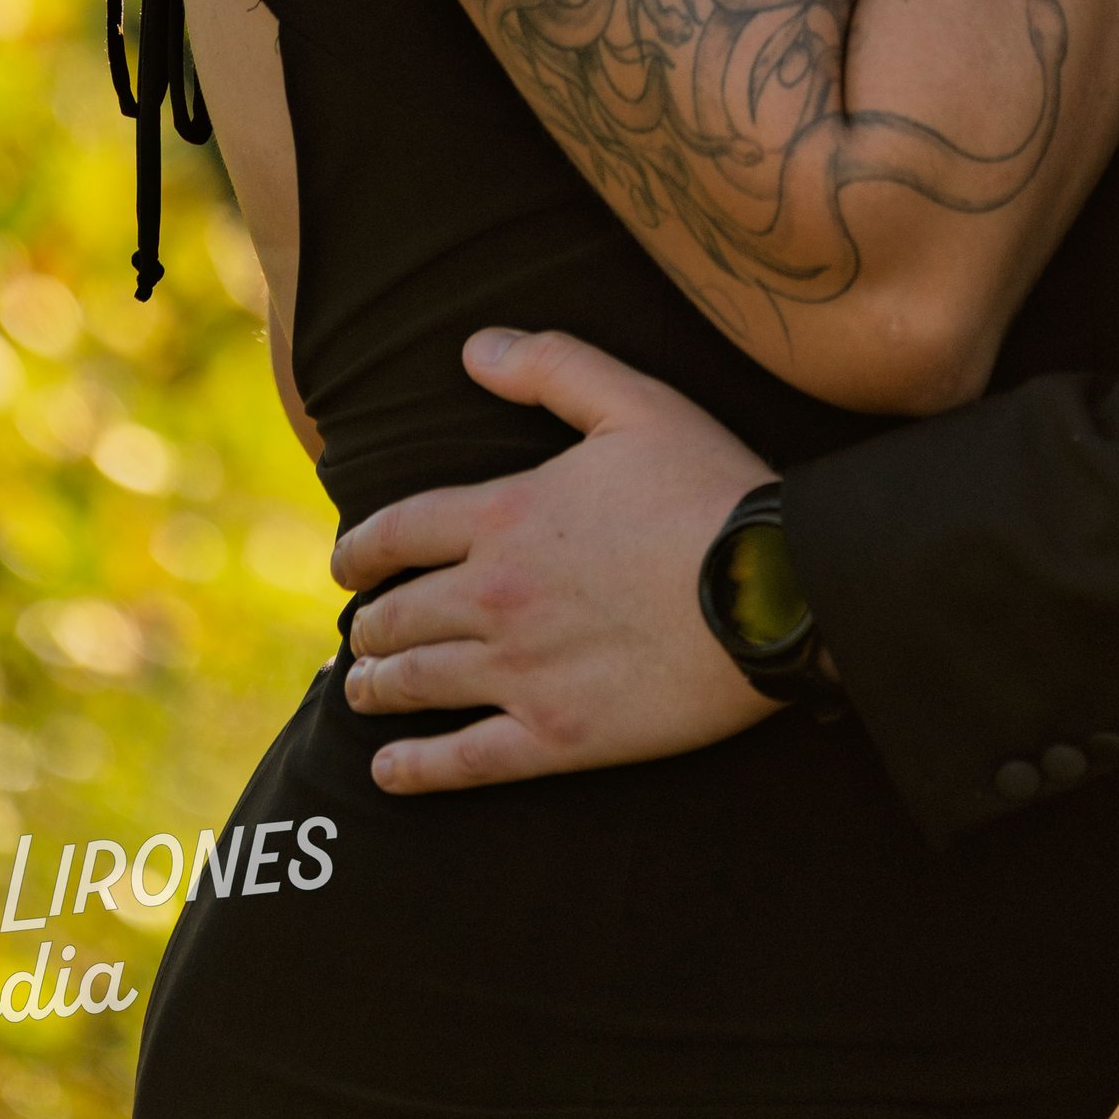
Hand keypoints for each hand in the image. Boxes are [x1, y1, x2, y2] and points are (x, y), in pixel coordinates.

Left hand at [328, 328, 779, 792]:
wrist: (773, 590)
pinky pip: (464, 761)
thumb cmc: (709, 489)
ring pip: (418, 684)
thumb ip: (551, 367)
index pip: (401, 531)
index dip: (361, 550)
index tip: (346, 566)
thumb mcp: (636, 401)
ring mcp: (521, 672)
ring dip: (376, 687)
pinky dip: (414, 769)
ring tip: (361, 689)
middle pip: (400, 615)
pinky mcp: (556, 735)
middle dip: (370, 624)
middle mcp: (496, 595)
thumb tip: (473, 348)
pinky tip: (388, 770)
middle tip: (361, 633)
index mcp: (507, 515)